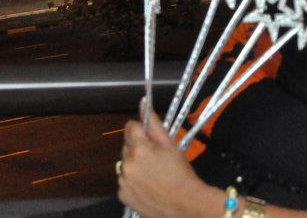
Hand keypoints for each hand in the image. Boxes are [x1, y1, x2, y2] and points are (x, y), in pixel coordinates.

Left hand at [118, 103, 219, 217]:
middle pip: (127, 145)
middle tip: (156, 158)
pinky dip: (133, 181)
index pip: (130, 127)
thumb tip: (143, 102)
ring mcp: (123, 181)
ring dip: (135, 164)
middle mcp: (127, 164)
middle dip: (138, 148)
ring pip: (125, 163)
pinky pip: (124, 180)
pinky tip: (147, 185)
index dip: (141, 130)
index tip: (151, 139)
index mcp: (139, 148)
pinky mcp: (122, 194)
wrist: (185, 205)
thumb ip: (153, 123)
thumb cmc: (180, 173)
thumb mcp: (170, 145)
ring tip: (153, 173)